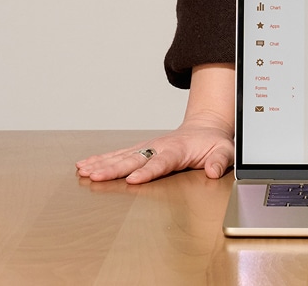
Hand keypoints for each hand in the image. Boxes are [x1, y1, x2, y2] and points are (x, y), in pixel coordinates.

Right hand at [75, 119, 233, 183]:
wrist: (204, 128)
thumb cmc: (213, 142)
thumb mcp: (224, 151)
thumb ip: (219, 161)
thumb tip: (213, 171)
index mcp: (177, 150)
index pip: (160, 163)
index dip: (147, 171)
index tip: (133, 179)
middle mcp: (158, 147)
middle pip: (133, 159)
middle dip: (114, 169)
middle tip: (95, 176)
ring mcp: (147, 147)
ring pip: (121, 156)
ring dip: (102, 164)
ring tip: (83, 171)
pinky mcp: (140, 149)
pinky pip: (118, 155)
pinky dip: (100, 159)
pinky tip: (85, 166)